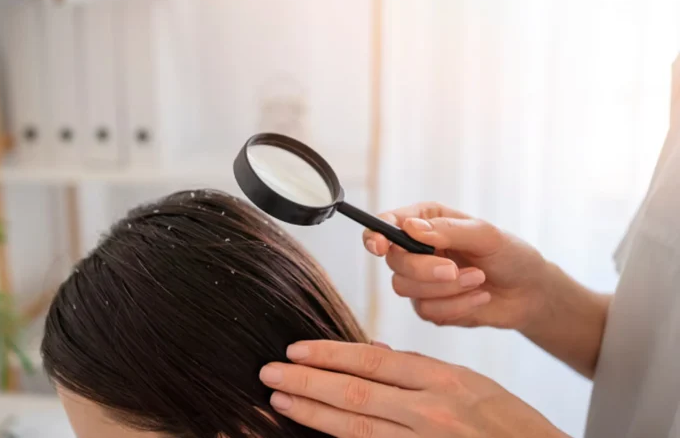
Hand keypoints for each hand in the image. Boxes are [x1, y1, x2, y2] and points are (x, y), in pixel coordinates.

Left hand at [260, 341, 566, 437]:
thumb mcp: (473, 383)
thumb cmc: (512, 425)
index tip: (296, 351)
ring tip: (281, 401)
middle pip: (355, 393)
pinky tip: (318, 433)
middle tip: (269, 374)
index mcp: (445, 380)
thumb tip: (374, 355)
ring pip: (356, 428)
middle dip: (306, 382)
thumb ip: (421, 371)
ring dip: (313, 414)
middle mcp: (432, 413)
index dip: (328, 355)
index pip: (372, 360)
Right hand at [363, 202, 549, 329]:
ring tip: (477, 280)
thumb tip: (410, 227)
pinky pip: (425, 311)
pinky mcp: (429, 306)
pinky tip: (478, 297)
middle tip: (454, 270)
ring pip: (404, 288)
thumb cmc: (511, 255)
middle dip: (423, 269)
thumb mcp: (486, 235)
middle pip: (393, 261)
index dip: (375, 235)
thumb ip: (448, 230)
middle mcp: (417, 248)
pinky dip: (455, 306)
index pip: (386, 224)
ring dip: (445, 289)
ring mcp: (420, 280)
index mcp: (425, 221)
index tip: (379, 245)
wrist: (530, 293)